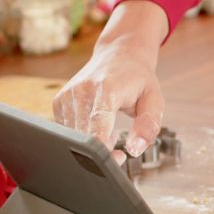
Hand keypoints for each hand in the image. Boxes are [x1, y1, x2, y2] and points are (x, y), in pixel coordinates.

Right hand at [53, 0, 168, 164]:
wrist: (118, 54)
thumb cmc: (138, 80)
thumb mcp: (154, 100)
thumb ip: (148, 126)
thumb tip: (135, 149)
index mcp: (106, 89)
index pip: (98, 128)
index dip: (105, 151)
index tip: (119, 159)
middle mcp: (82, 90)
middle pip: (82, 136)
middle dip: (100, 153)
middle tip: (119, 154)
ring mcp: (67, 95)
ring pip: (72, 137)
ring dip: (91, 144)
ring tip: (110, 131)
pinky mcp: (59, 101)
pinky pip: (66, 131)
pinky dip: (81, 136)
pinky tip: (96, 126)